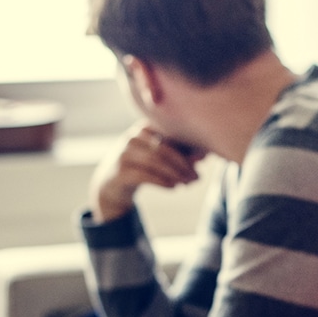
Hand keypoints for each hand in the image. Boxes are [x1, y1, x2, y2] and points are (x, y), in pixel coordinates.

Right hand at [89, 121, 205, 221]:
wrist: (112, 186)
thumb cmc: (143, 167)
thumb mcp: (161, 158)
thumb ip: (181, 155)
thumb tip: (205, 155)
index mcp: (144, 128)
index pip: (170, 134)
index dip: (189, 146)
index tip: (205, 159)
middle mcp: (132, 138)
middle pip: (164, 148)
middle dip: (184, 164)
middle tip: (198, 177)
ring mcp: (123, 154)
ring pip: (155, 162)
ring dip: (176, 174)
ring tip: (189, 183)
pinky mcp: (119, 173)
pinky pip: (144, 176)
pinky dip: (163, 182)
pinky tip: (174, 187)